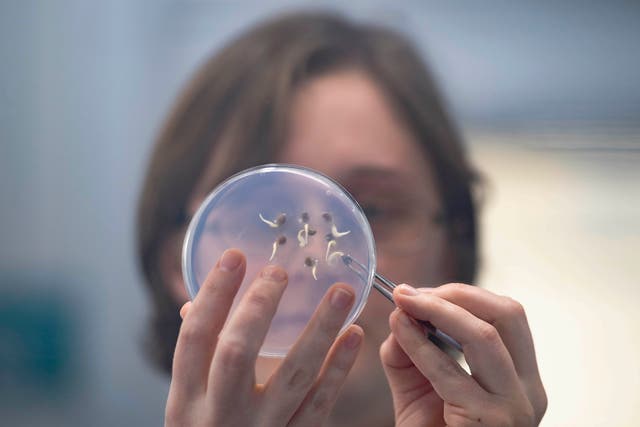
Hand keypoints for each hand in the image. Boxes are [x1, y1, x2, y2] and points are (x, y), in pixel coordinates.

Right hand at [166, 248, 363, 426]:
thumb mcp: (187, 404)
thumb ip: (196, 356)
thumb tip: (197, 302)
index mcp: (186, 401)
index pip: (195, 337)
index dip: (215, 294)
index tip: (235, 255)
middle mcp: (220, 416)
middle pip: (237, 352)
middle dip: (259, 307)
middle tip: (281, 270)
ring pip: (294, 375)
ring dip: (320, 329)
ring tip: (342, 292)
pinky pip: (322, 404)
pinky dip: (340, 369)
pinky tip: (354, 335)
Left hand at [380, 283, 546, 425]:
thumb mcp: (421, 385)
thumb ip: (411, 349)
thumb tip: (400, 313)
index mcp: (520, 377)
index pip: (507, 315)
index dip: (462, 294)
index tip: (420, 291)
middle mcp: (529, 390)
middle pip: (507, 315)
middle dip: (455, 294)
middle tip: (411, 292)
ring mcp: (515, 408)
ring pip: (484, 337)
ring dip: (438, 311)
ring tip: (403, 302)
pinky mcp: (491, 424)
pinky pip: (451, 373)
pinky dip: (420, 344)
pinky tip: (398, 330)